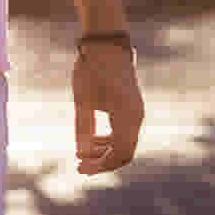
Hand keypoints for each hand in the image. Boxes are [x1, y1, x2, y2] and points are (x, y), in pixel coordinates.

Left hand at [72, 42, 142, 173]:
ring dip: (104, 152)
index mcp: (127, 117)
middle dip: (102, 162)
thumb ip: (83, 128)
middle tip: (78, 166)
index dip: (100, 166)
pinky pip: (124, 132)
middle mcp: (136, 117)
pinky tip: (91, 142)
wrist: (106, 45)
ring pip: (125, 143)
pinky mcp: (131, 107)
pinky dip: (109, 141)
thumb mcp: (82, 100)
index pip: (120, 154)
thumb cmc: (91, 70)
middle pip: (124, 152)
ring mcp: (136, 112)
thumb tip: (81, 153)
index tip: (80, 169)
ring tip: (81, 155)